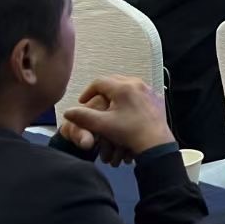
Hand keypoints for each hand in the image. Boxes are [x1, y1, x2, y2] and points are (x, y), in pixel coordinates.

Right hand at [60, 75, 175, 157]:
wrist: (155, 143)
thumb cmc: (127, 132)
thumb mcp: (102, 125)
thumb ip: (83, 117)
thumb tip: (67, 112)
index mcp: (123, 87)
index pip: (99, 82)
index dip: (88, 91)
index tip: (82, 102)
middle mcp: (137, 83)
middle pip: (114, 80)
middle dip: (101, 90)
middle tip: (94, 101)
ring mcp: (149, 89)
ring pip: (127, 84)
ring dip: (115, 92)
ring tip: (108, 105)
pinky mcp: (156, 97)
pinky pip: (139, 91)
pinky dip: (129, 96)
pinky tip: (126, 108)